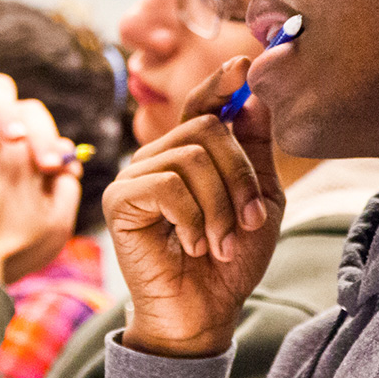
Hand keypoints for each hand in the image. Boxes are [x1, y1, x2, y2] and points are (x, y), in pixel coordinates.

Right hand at [103, 58, 284, 357]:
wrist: (202, 312)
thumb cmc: (229, 261)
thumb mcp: (259, 200)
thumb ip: (255, 150)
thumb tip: (253, 95)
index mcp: (189, 154)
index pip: (201, 104)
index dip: (221, 82)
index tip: (245, 65)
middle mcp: (157, 157)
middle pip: (207, 130)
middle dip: (240, 177)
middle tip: (248, 221)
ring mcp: (134, 176)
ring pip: (191, 158)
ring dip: (220, 207)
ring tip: (220, 243)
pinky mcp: (119, 201)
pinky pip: (167, 186)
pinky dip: (192, 219)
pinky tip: (193, 244)